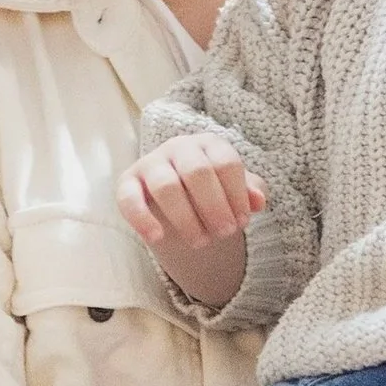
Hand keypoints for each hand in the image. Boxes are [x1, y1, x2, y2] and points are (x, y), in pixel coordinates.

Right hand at [117, 136, 264, 309]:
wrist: (177, 199)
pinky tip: (157, 238)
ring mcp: (151, 162)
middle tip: (225, 234)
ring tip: (201, 242)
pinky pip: (129, 198)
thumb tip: (258, 201)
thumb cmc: (211, 192)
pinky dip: (142, 218)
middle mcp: (179, 147)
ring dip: (186, 218)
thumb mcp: (234, 189)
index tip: (242, 222)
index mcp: (208, 144)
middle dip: (214, 207)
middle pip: (197, 172)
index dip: (237, 195)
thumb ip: (250, 191)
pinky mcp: (127, 182)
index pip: (226, 163)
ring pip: (166, 186)